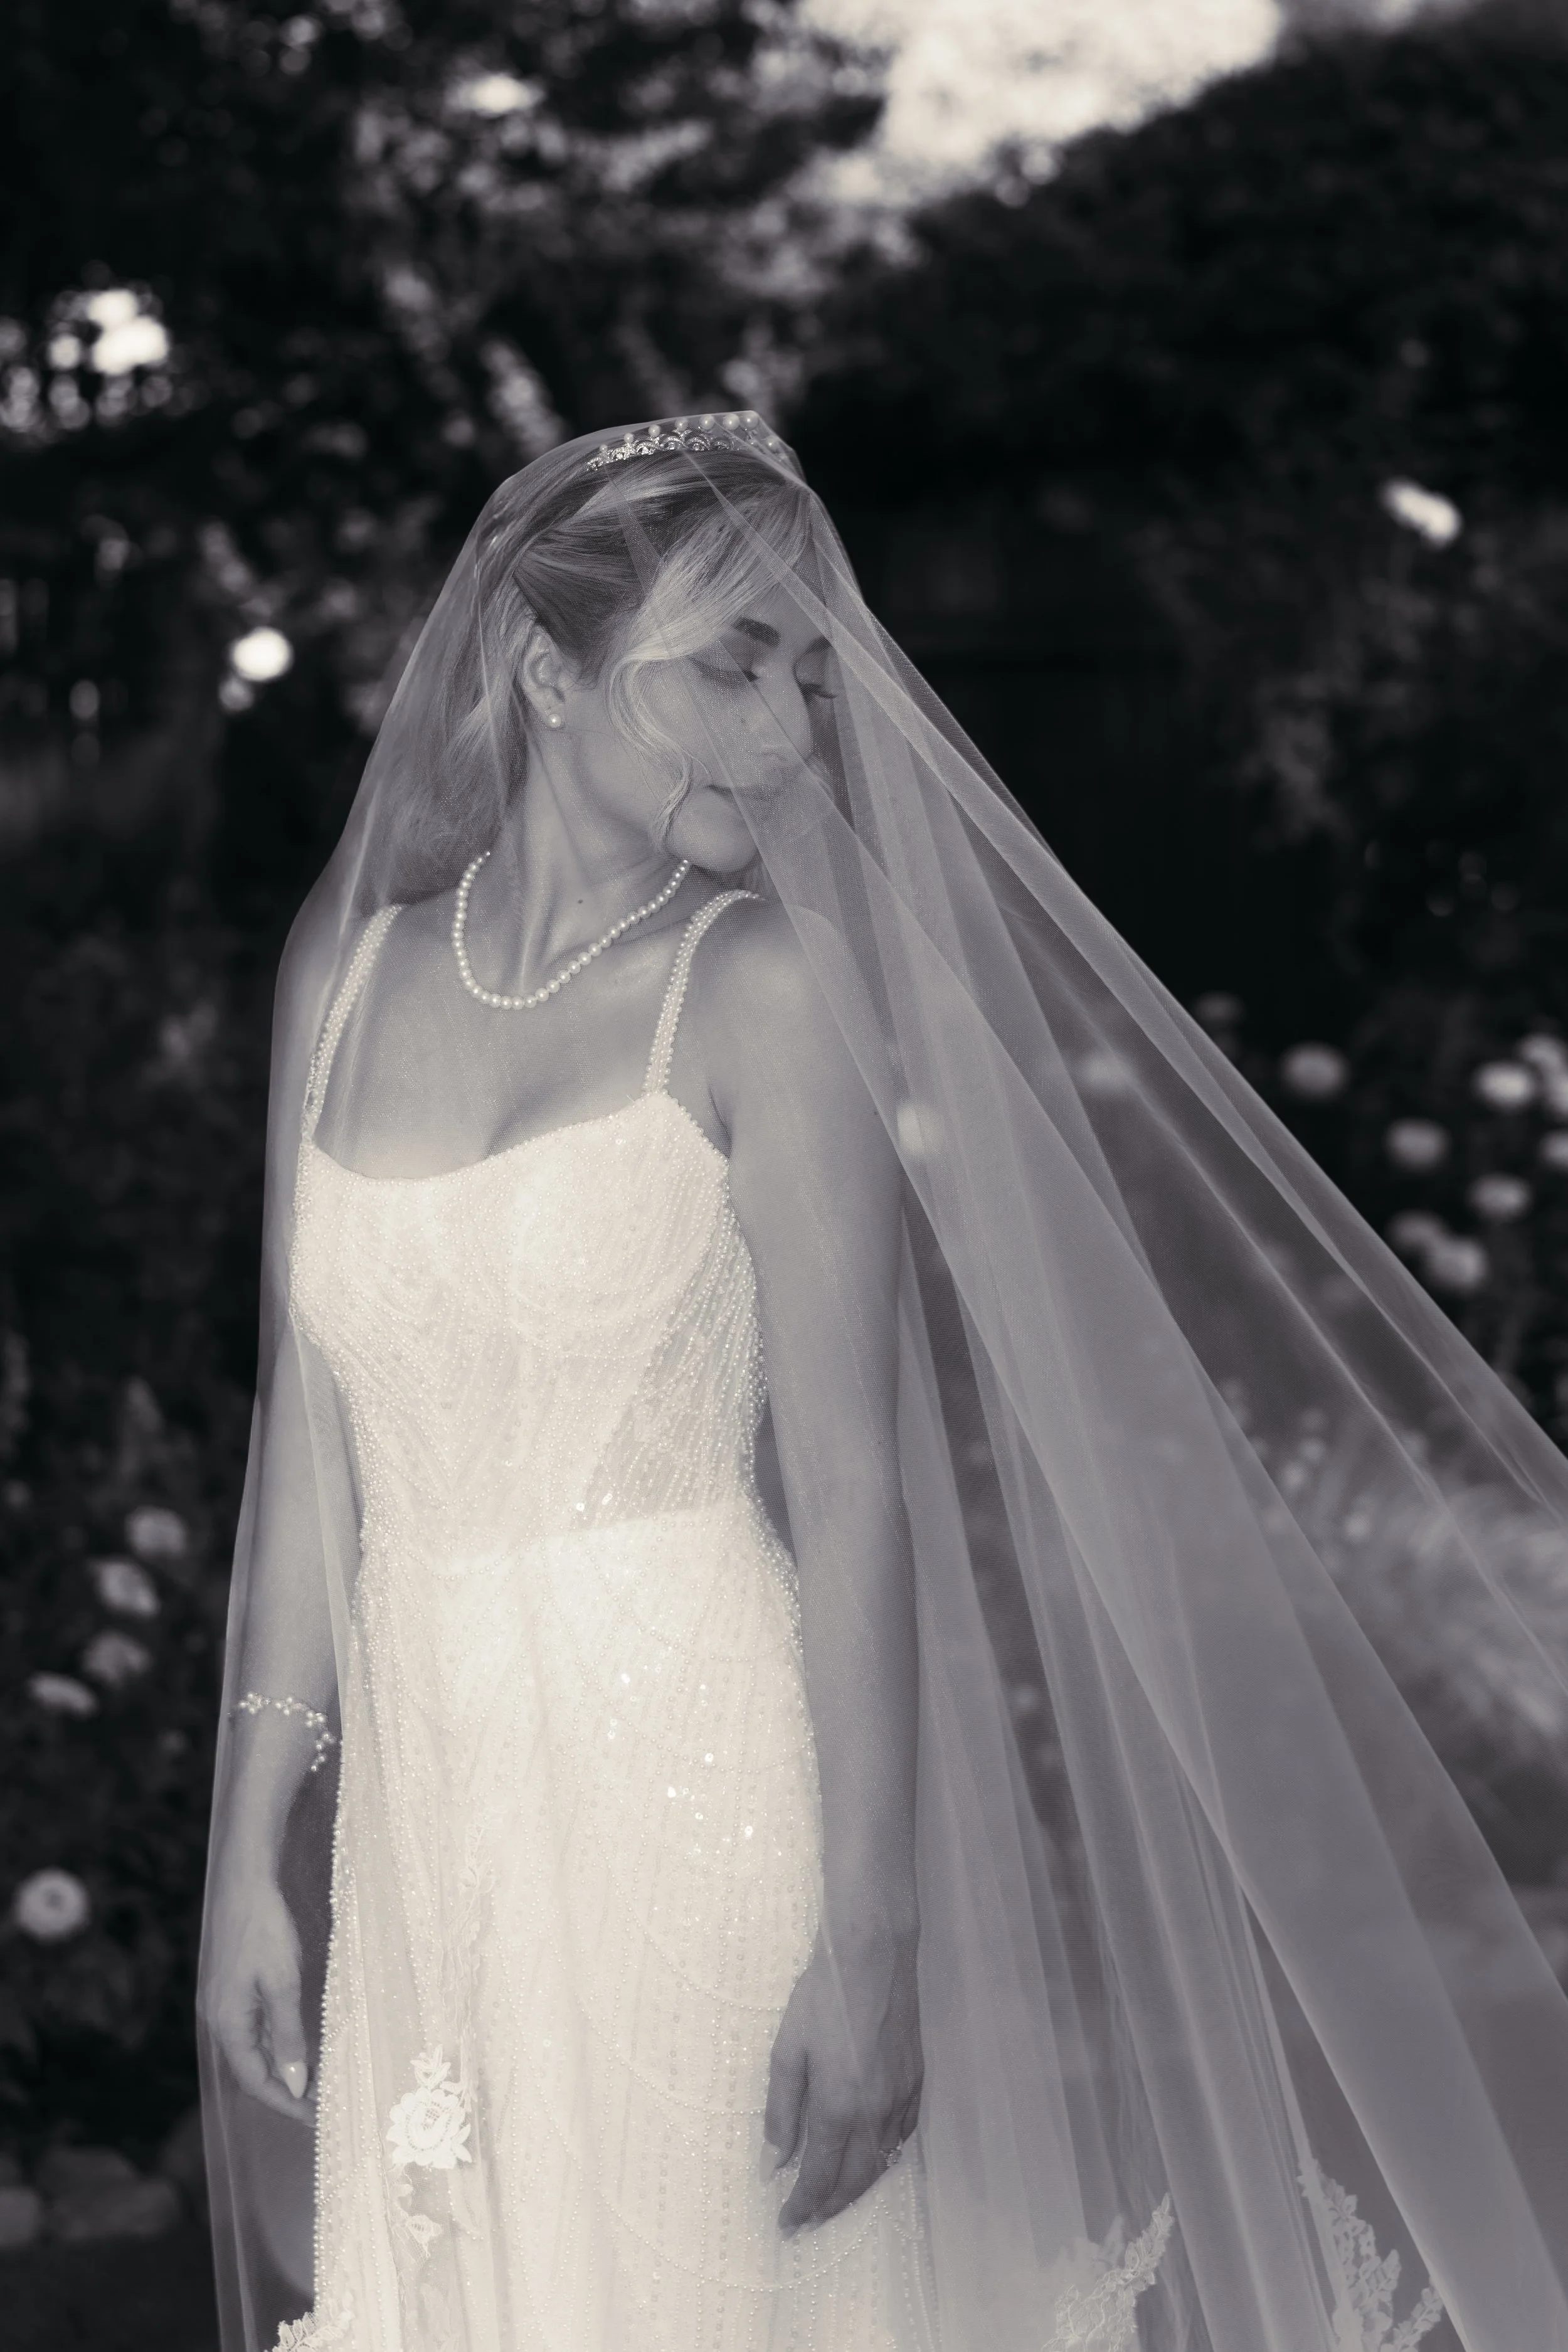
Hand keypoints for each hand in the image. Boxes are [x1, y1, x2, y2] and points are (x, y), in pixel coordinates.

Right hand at [200, 1859, 313, 2122]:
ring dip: (279, 2067)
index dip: (284, 2103)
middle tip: (317, 2105)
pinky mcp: (231, 1984)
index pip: (255, 2080)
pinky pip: (251, 2027)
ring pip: (251, 2048)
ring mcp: (223, 2000)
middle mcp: (219, 2016)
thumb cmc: (264, 1928)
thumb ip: (286, 2036)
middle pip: (250, 2068)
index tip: (313, 2118)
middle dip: (283, 2090)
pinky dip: (273, 2043)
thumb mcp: (282, 1984)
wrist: (245, 1879)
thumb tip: (293, 2083)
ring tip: (312, 2081)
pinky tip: (294, 2043)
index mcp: (227, 2022)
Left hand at [764, 1922, 921, 2232]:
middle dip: (830, 2206)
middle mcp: (875, 2113)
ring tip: (835, 2197)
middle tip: (808, 2220)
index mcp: (839, 2108)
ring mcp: (901, 2098)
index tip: (787, 2224)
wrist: (872, 1957)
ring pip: (881, 2161)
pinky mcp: (917, 2080)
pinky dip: (885, 2155)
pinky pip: (903, 2134)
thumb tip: (774, 2163)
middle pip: (854, 2179)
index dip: (802, 2205)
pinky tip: (872, 2154)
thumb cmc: (821, 1998)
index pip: (820, 2176)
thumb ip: (781, 2111)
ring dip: (857, 2186)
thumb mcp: (787, 2051)